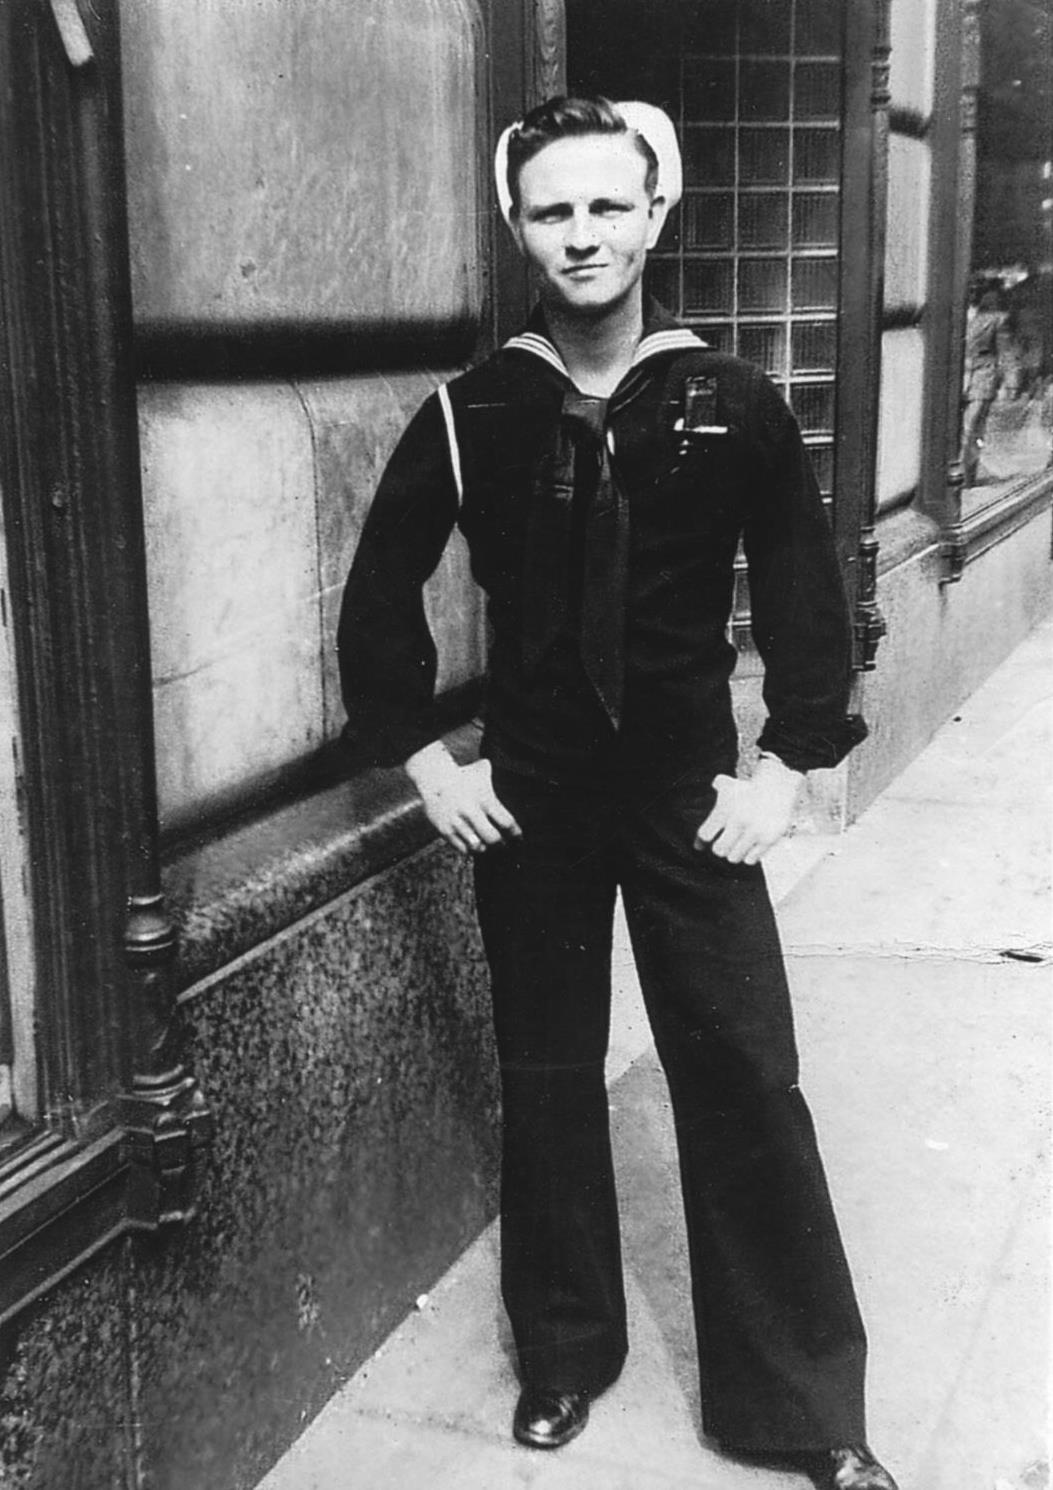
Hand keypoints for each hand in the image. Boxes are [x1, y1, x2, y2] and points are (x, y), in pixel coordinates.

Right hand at [405, 743, 521, 854]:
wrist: (433, 778)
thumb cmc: (464, 776)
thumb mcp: (482, 772)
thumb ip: (498, 777)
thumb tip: (517, 773)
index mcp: (484, 798)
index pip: (506, 822)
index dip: (515, 834)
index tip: (518, 838)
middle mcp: (471, 812)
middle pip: (493, 839)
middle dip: (502, 845)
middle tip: (504, 845)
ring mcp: (457, 822)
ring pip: (478, 847)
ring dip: (486, 848)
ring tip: (489, 846)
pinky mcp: (446, 830)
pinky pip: (463, 849)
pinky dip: (471, 850)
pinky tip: (476, 845)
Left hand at [694, 756, 802, 864]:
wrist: (777, 787)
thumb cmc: (748, 789)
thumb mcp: (727, 786)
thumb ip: (711, 797)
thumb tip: (706, 808)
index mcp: (725, 810)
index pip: (705, 835)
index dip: (702, 840)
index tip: (704, 843)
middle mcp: (738, 821)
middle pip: (719, 850)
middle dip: (720, 848)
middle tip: (724, 844)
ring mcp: (754, 832)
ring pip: (734, 857)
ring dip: (734, 854)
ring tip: (737, 847)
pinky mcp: (768, 839)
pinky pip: (751, 859)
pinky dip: (748, 856)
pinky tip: (750, 849)